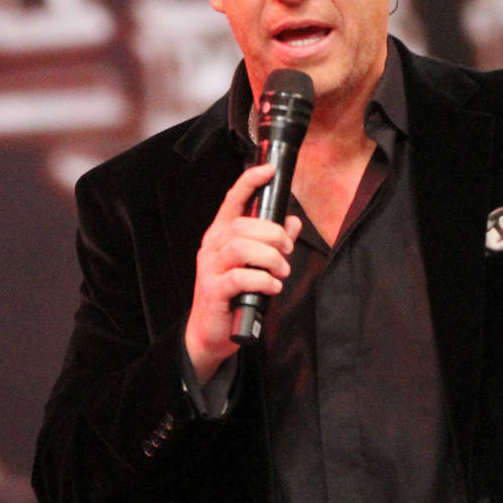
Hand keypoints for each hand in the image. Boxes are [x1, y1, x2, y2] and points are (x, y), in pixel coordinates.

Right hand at [184, 164, 300, 382]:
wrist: (210, 332)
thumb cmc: (234, 293)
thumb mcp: (255, 264)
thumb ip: (272, 242)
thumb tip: (293, 221)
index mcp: (220, 235)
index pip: (232, 201)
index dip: (249, 183)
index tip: (268, 170)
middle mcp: (212, 247)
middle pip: (243, 225)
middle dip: (273, 234)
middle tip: (287, 250)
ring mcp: (209, 268)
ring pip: (241, 247)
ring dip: (270, 257)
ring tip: (281, 271)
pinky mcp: (213, 291)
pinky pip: (239, 277)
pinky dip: (262, 280)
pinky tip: (273, 286)